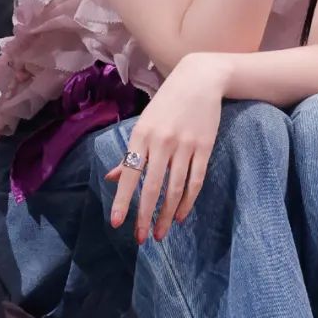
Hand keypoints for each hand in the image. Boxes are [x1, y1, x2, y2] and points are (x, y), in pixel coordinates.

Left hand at [106, 56, 224, 244]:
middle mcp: (162, 142)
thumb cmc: (167, 103)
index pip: (130, 174)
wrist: (200, 79)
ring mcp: (185, 145)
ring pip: (175, 188)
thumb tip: (112, 177)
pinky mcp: (204, 147)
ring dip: (167, 214)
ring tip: (161, 233)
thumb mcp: (144, 123)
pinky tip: (180, 215)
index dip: (122, 200)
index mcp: (141, 135)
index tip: (116, 223)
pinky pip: (196, 180)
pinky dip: (187, 201)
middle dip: (145, 216)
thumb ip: (131, 152)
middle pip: (152, 186)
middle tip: (141, 238)